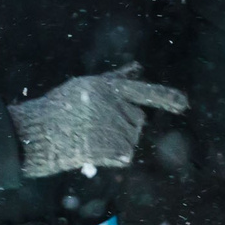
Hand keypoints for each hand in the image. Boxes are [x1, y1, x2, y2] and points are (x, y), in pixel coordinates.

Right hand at [9, 68, 190, 176]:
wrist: (39, 134)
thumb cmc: (59, 108)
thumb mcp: (87, 86)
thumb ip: (117, 78)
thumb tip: (138, 67)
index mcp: (109, 88)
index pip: (144, 91)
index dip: (166, 97)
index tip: (185, 104)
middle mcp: (114, 105)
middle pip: (137, 120)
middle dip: (124, 125)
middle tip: (94, 127)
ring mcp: (114, 127)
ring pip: (130, 139)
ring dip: (116, 142)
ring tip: (88, 137)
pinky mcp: (111, 148)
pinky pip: (124, 156)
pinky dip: (111, 157)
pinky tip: (91, 150)